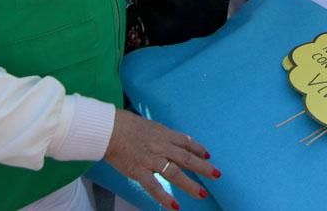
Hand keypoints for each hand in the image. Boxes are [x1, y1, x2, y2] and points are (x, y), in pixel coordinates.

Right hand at [104, 110, 218, 210]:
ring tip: (202, 194)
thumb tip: (168, 138)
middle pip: (187, 158)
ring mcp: (152, 160)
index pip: (186, 142)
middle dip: (203, 167)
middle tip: (217, 175)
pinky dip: (164, 198)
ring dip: (190, 184)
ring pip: (175, 173)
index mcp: (164, 134)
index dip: (198, 148)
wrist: (109, 129)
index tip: (207, 154)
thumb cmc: (126, 125)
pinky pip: (154, 187)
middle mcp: (162, 147)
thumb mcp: (149, 125)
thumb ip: (160, 134)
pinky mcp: (140, 171)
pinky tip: (175, 206)